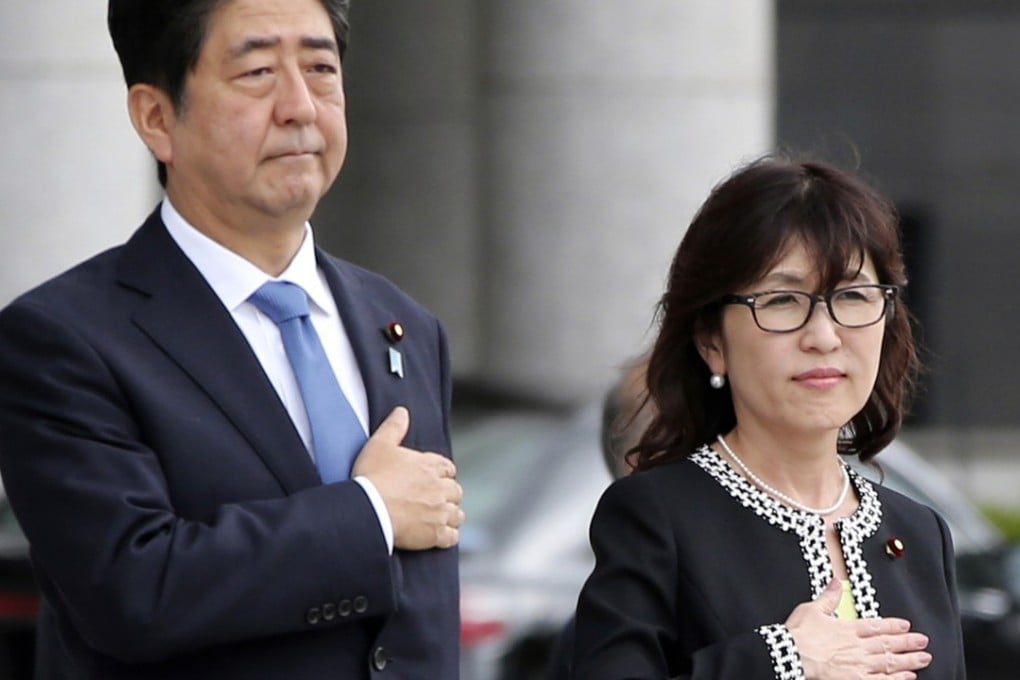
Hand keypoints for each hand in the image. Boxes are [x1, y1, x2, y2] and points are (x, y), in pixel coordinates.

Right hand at [352, 406, 464, 550]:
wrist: (368, 509)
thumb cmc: (372, 477)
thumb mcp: (379, 445)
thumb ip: (394, 427)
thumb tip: (402, 411)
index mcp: (430, 466)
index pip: (448, 469)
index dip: (441, 474)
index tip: (433, 479)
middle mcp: (440, 488)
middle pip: (455, 491)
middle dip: (447, 495)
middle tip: (434, 500)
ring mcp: (440, 512)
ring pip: (457, 514)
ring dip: (450, 516)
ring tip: (438, 518)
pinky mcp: (436, 534)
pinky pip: (452, 537)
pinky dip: (448, 537)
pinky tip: (439, 536)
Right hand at [787, 579, 931, 679]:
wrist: (794, 655)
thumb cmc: (800, 635)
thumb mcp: (811, 609)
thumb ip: (828, 598)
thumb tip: (836, 582)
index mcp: (848, 629)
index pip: (876, 626)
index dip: (892, 626)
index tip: (906, 625)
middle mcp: (858, 646)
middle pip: (887, 644)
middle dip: (908, 643)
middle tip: (923, 642)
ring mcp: (859, 665)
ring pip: (889, 662)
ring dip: (908, 660)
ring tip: (923, 659)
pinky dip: (896, 679)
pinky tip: (908, 677)